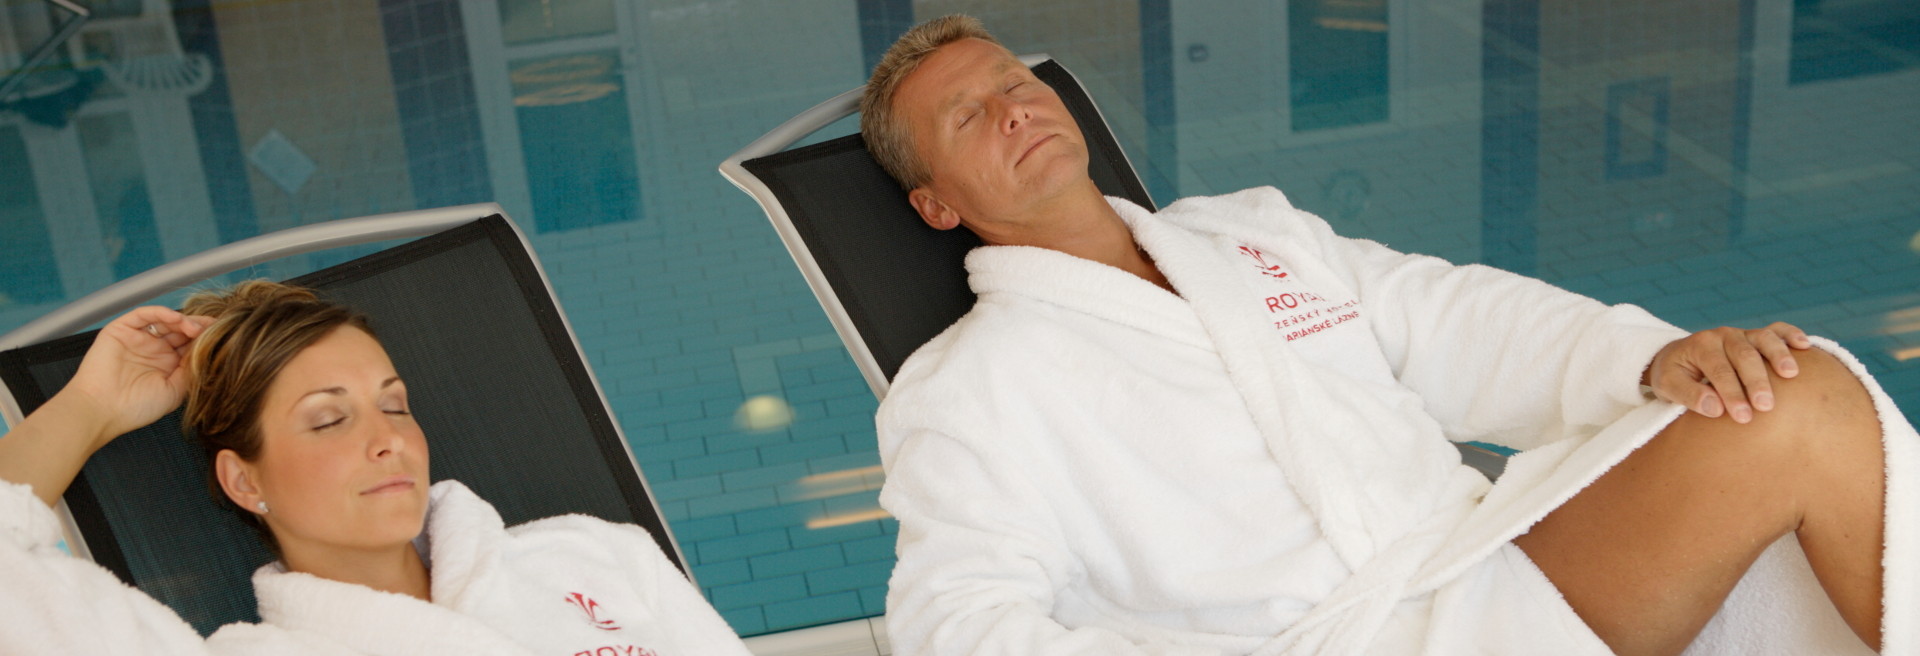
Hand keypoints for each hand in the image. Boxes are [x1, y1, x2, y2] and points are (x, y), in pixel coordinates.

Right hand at [56, 306, 212, 447]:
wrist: (102, 410)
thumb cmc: (136, 407)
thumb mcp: (175, 390)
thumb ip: (191, 370)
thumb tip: (210, 352)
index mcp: (167, 364)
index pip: (190, 345)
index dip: (206, 339)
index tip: (224, 337)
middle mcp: (154, 349)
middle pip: (180, 330)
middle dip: (198, 327)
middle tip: (214, 328)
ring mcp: (138, 339)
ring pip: (164, 320)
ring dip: (183, 320)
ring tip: (195, 328)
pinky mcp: (120, 330)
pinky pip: (143, 315)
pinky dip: (161, 312)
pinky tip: (176, 319)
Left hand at [1645, 322, 1811, 422]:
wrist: (1677, 357)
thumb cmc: (1675, 375)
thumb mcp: (1668, 385)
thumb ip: (1689, 395)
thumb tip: (1715, 409)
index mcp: (1700, 346)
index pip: (1719, 370)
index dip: (1731, 393)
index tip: (1743, 416)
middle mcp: (1723, 336)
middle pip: (1744, 356)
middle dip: (1756, 382)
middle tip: (1766, 406)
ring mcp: (1742, 334)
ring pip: (1763, 339)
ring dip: (1778, 356)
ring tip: (1790, 375)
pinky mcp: (1756, 336)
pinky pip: (1776, 329)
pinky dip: (1791, 334)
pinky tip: (1805, 346)